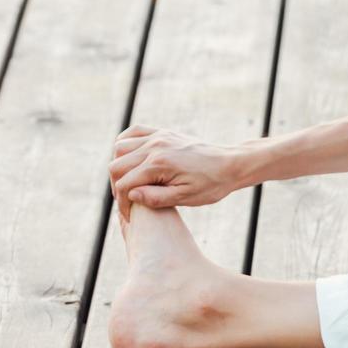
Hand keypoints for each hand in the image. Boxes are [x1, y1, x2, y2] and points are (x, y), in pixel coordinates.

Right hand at [108, 124, 250, 222]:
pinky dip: (125, 144)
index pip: (124, 184)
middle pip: (116, 165)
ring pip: (119, 147)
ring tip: (129, 182)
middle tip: (128, 201)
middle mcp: (155, 146)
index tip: (129, 216)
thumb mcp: (185, 197)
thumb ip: (155, 198)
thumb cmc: (211, 184)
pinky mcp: (163, 132)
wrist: (230, 164)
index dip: (122, 203)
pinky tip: (130, 159)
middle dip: (117, 186)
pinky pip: (133, 132)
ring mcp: (158, 136)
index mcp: (160, 164)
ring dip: (119, 165)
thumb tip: (130, 194)